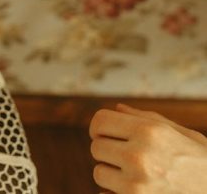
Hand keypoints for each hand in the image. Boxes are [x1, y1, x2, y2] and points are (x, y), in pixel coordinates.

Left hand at [90, 103, 206, 192]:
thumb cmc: (203, 163)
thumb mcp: (184, 135)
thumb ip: (146, 119)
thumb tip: (116, 108)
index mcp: (149, 132)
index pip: (100, 121)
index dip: (100, 127)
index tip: (106, 135)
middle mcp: (139, 156)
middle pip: (96, 147)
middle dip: (109, 151)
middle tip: (128, 158)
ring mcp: (136, 184)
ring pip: (99, 173)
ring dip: (112, 174)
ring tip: (136, 176)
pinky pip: (104, 193)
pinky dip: (114, 192)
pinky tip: (135, 190)